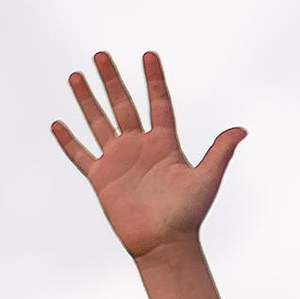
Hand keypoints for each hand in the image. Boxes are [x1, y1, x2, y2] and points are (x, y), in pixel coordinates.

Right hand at [52, 50, 243, 257]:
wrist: (165, 245)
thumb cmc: (188, 214)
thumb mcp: (207, 179)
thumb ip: (220, 152)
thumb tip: (242, 130)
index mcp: (164, 144)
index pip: (159, 103)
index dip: (154, 80)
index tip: (149, 54)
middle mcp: (139, 147)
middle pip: (122, 105)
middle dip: (112, 80)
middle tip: (101, 54)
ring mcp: (118, 161)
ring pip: (98, 123)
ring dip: (86, 100)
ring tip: (75, 76)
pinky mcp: (101, 178)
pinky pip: (81, 156)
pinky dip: (68, 141)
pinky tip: (57, 124)